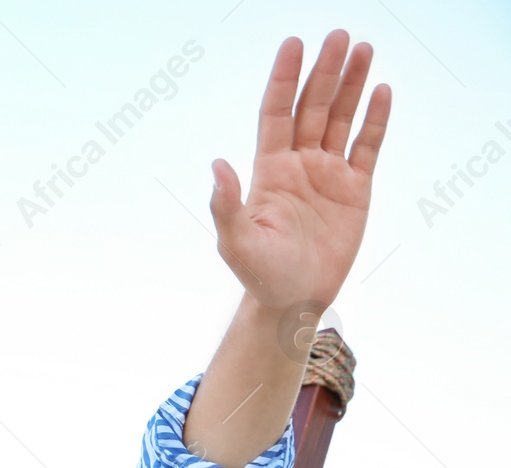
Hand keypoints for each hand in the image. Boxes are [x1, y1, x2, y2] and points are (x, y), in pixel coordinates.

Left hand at [209, 30, 391, 311]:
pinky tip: (380, 91)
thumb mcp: (236, 242)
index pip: (276, 113)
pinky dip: (374, 120)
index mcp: (269, 170)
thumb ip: (226, 204)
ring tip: (362, 49)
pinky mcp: (354, 189)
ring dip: (350, 85)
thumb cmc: (259, 274)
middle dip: (324, 72)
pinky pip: (366, 147)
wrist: (293, 300)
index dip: (284, 80)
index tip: (293, 45)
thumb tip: (217, 165)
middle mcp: (298, 164)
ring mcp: (327, 174)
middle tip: (338, 36)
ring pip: (340, 119)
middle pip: (312, 107)